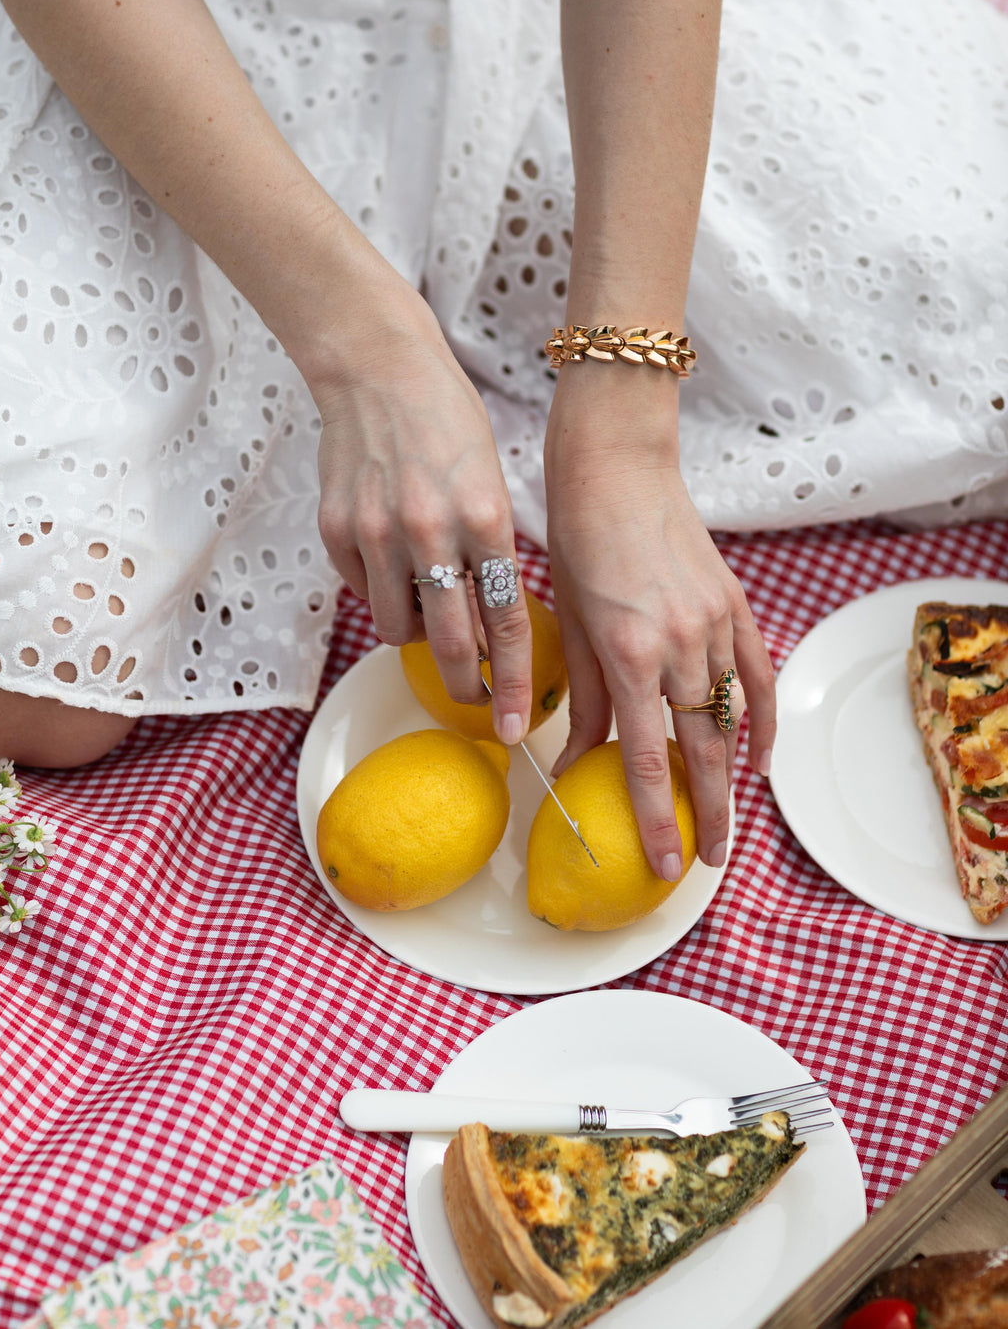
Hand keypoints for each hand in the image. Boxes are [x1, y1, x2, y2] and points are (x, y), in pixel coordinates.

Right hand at [312, 296, 533, 743]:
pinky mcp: (336, 530)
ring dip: (419, 635)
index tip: (518, 725)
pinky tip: (393, 566)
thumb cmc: (447, 423)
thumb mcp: (490, 483)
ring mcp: (377, 533)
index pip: (507, 622)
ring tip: (430, 612)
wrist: (378, 369)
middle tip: (475, 699)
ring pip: (397, 628)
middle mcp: (432, 531)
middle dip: (467, 685)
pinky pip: (362, 592)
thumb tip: (492, 622)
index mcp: (485, 518)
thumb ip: (493, 551)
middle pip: (451, 643)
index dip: (515, 683)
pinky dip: (381, 595)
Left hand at [544, 369, 774, 878]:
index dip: (655, 818)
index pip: (648, 758)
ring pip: (732, 720)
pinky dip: (761, 723)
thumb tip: (569, 764)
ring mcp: (715, 625)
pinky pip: (758, 677)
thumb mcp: (568, 624)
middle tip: (706, 864)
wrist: (618, 466)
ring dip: (731, 777)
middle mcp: (679, 645)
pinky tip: (758, 761)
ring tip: (725, 823)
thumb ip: (580, 699)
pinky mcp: (734, 606)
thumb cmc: (577, 541)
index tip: (660, 864)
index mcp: (628, 652)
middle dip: (706, 815)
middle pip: (702, 752)